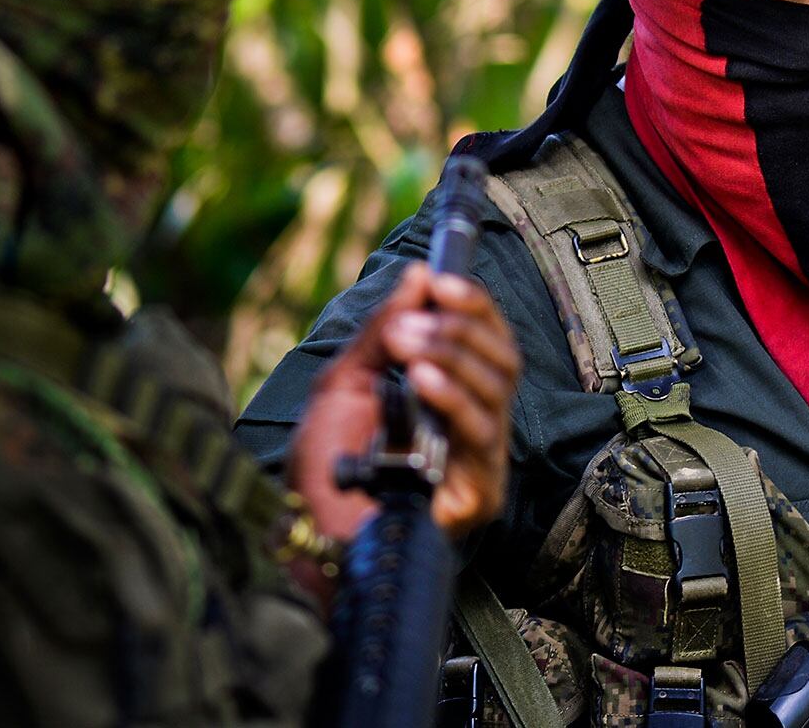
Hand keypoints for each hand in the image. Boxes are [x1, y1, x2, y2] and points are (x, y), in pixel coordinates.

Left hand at [289, 264, 520, 544]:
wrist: (305, 534)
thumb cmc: (324, 468)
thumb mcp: (345, 381)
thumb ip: (384, 329)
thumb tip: (420, 274)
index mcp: (450, 397)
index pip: (487, 340)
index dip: (472, 306)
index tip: (441, 280)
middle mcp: (473, 426)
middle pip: (504, 360)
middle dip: (459, 328)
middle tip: (410, 324)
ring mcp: (481, 460)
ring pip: (496, 390)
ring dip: (451, 354)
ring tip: (407, 344)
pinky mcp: (480, 493)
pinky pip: (480, 433)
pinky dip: (451, 398)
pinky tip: (420, 381)